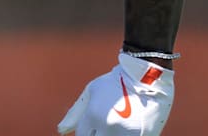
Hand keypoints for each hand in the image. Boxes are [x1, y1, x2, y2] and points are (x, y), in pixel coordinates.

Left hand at [57, 53, 174, 135]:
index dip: (86, 132)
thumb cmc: (115, 82)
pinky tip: (128, 125)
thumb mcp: (92, 92)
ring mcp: (126, 134)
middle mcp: (108, 127)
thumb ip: (75, 113)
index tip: (94, 125)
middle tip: (104, 125)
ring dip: (111, 134)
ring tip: (115, 124)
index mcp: (93, 115)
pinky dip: (125, 135)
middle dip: (97, 134)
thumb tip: (60, 131)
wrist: (146, 76)